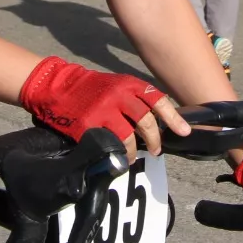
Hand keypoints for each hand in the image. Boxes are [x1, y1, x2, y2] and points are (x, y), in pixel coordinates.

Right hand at [19, 57, 190, 157]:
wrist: (58, 85)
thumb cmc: (90, 87)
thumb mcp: (115, 84)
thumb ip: (134, 99)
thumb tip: (157, 121)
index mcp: (128, 84)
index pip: (157, 100)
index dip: (173, 117)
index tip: (185, 132)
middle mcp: (119, 95)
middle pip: (146, 122)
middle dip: (155, 140)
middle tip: (156, 150)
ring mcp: (104, 110)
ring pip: (129, 137)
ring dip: (134, 151)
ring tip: (133, 157)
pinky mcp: (90, 125)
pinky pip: (109, 144)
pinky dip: (116, 154)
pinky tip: (117, 158)